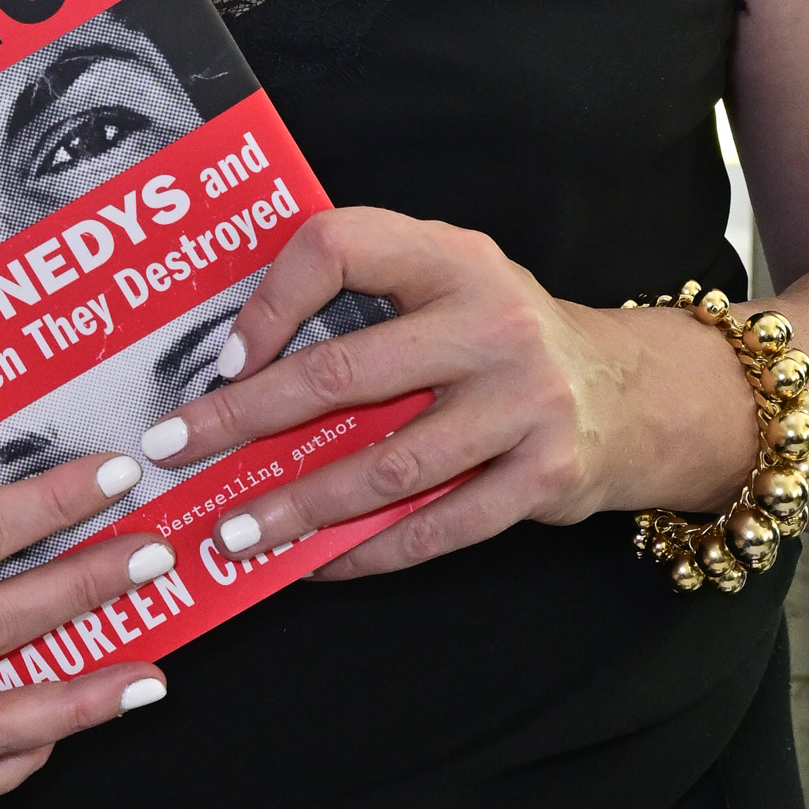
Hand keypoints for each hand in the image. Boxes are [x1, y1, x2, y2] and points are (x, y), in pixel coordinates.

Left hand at [130, 206, 752, 580]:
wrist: (630, 392)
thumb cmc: (498, 339)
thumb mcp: (446, 283)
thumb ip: (363, 297)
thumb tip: (232, 353)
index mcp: (451, 256)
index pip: (340, 244)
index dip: (271, 299)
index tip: (224, 357)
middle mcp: (491, 322)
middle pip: (346, 374)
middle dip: (247, 419)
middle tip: (178, 449)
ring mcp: (525, 404)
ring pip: (387, 467)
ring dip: (300, 506)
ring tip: (237, 531)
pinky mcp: (545, 477)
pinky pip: (438, 527)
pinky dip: (369, 552)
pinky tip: (316, 564)